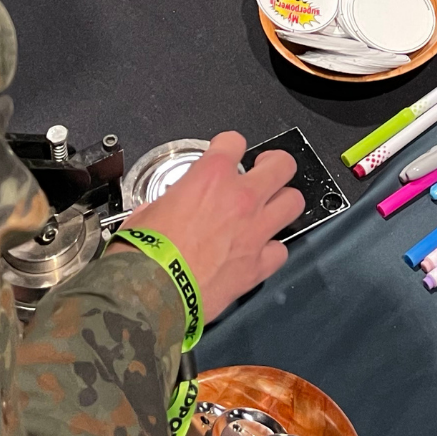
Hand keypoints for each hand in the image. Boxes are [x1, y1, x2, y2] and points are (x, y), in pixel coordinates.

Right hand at [120, 131, 302, 321]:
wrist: (150, 293)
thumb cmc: (143, 254)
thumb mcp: (147, 211)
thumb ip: (168, 200)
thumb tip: (168, 206)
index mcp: (211, 177)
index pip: (234, 141)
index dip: (229, 145)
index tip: (227, 152)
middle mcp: (240, 198)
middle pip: (282, 165)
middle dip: (274, 165)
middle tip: (264, 171)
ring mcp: (255, 231)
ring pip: (294, 202)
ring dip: (282, 203)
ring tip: (270, 208)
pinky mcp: (258, 265)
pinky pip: (281, 250)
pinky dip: (272, 250)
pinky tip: (259, 251)